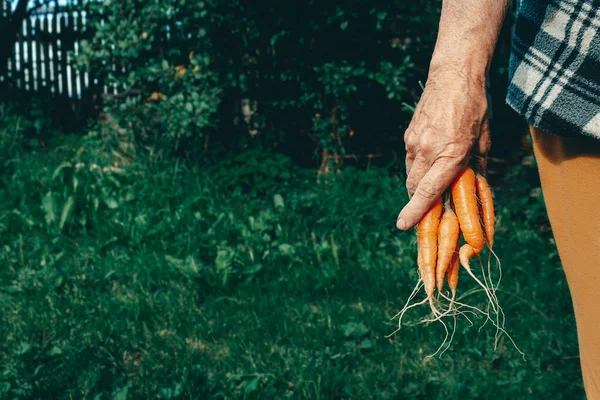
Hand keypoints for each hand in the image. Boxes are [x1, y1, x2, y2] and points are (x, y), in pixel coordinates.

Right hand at [396, 69, 490, 229]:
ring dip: (419, 185)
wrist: (453, 75)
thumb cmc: (475, 107)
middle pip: (414, 188)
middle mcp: (427, 150)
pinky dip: (418, 168)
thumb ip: (476, 167)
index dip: (414, 211)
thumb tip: (474, 187)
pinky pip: (410, 160)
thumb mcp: (483, 141)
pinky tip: (431, 161)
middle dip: (419, 202)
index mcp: (450, 154)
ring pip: (411, 175)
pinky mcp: (409, 135)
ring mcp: (414, 142)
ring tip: (433, 183)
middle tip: (429, 210)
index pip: (427, 190)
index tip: (403, 226)